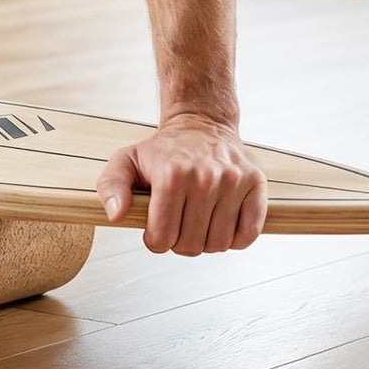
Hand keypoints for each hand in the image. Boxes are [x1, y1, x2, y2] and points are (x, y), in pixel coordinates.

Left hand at [96, 113, 267, 253]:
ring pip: (219, 244)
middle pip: (191, 245)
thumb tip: (116, 214)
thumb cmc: (163, 150)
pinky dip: (235, 238)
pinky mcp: (256, 183)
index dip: (156, 240)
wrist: (201, 124)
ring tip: (199, 220)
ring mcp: (233, 180)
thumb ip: (112, 186)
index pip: (162, 238)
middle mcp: (204, 177)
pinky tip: (222, 222)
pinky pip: (248, 234)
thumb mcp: (127, 160)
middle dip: (180, 242)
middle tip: (179, 223)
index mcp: (171, 174)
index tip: (157, 227)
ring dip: (207, 241)